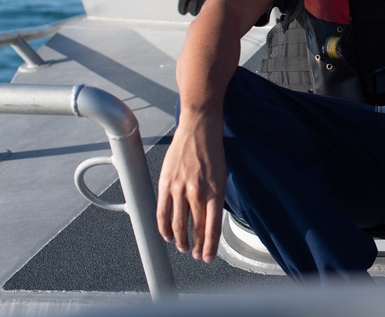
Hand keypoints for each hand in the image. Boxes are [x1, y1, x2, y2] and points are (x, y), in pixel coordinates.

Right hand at [156, 116, 226, 262]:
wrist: (199, 126)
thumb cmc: (213, 150)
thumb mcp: (222, 176)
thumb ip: (215, 198)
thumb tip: (209, 220)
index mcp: (215, 192)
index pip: (211, 228)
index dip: (209, 247)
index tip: (207, 258)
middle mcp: (197, 192)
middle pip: (195, 229)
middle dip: (196, 246)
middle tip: (196, 255)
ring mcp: (180, 188)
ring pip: (177, 224)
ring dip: (180, 240)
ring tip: (183, 248)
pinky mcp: (166, 183)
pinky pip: (162, 211)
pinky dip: (164, 227)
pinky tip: (167, 236)